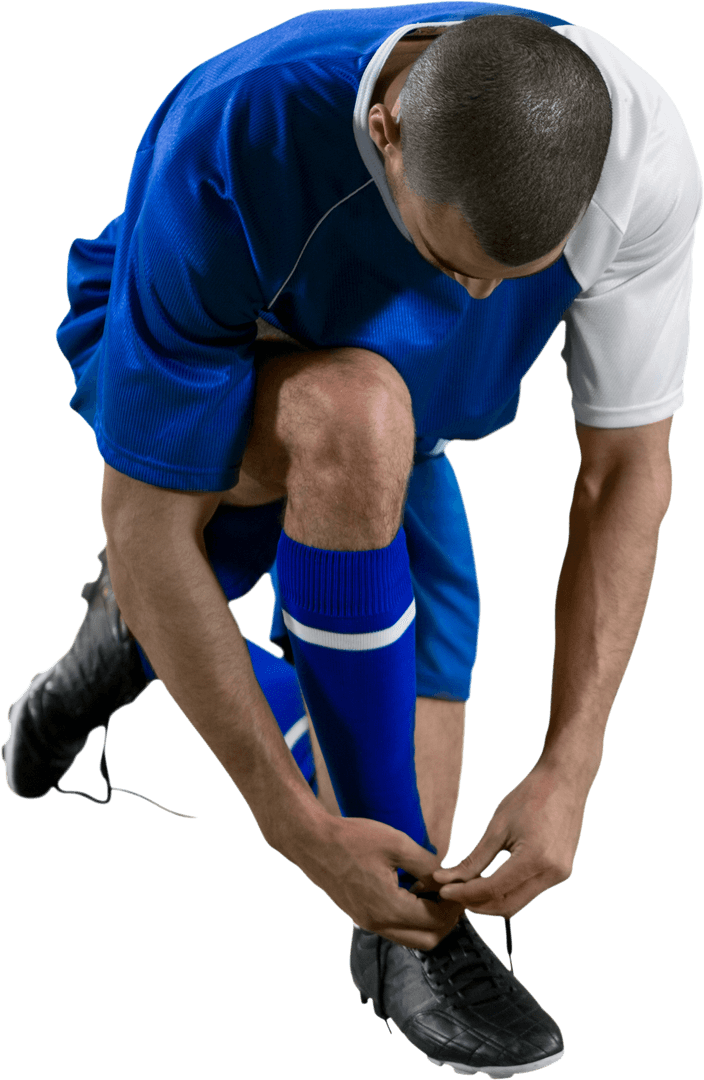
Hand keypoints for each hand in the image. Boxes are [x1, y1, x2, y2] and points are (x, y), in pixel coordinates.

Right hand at [289, 814, 465, 950]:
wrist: (312, 842)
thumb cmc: (353, 839)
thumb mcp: (397, 844)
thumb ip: (427, 864)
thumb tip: (444, 878)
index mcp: (390, 909)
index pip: (436, 922)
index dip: (454, 906)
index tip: (461, 887)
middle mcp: (379, 924)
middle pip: (427, 940)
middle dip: (446, 920)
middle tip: (451, 893)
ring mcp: (368, 923)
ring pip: (411, 937)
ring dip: (428, 920)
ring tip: (433, 890)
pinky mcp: (361, 916)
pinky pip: (395, 928)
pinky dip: (411, 916)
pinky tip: (413, 890)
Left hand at [431, 761, 593, 917]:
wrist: (565, 780)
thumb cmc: (530, 796)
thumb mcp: (498, 827)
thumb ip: (473, 859)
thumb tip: (446, 879)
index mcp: (535, 858)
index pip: (493, 889)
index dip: (465, 894)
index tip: (443, 891)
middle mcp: (552, 873)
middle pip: (507, 905)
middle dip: (477, 903)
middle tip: (452, 893)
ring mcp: (560, 875)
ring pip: (519, 902)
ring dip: (491, 900)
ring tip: (467, 889)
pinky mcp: (562, 872)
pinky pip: (530, 891)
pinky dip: (508, 891)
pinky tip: (490, 882)